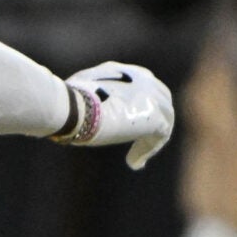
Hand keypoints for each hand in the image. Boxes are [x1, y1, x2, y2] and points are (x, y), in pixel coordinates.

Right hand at [54, 61, 174, 168]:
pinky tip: (135, 163)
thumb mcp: (82, 89)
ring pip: (163, 121)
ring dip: (150, 140)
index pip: (146, 86)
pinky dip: (147, 150)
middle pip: (161, 102)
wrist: (80, 108)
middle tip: (140, 140)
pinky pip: (160, 138)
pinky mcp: (156, 118)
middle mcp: (147, 82)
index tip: (132, 121)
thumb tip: (83, 102)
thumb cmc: (73, 98)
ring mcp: (154, 99)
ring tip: (135, 159)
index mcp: (131, 73)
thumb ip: (94, 91)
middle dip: (153, 121)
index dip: (142, 104)